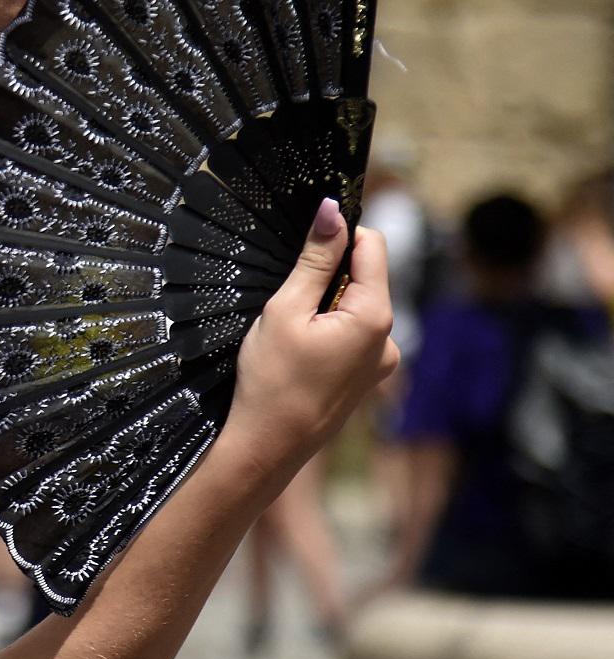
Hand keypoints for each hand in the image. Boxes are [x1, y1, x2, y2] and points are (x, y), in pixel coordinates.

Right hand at [225, 198, 398, 480]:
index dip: (338, 237)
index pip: (372, 246)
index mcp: (375, 316)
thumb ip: (314, 260)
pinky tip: (300, 352)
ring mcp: (381, 361)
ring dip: (326, 305)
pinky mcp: (367, 377)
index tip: (303, 245)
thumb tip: (333, 211)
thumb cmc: (271, 380)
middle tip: (287, 302)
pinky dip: (328, 330)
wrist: (269, 446)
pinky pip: (353, 334)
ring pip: (357, 307)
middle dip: (328, 277)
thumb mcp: (286, 310)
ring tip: (290, 333)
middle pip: (365, 277)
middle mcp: (389, 338)